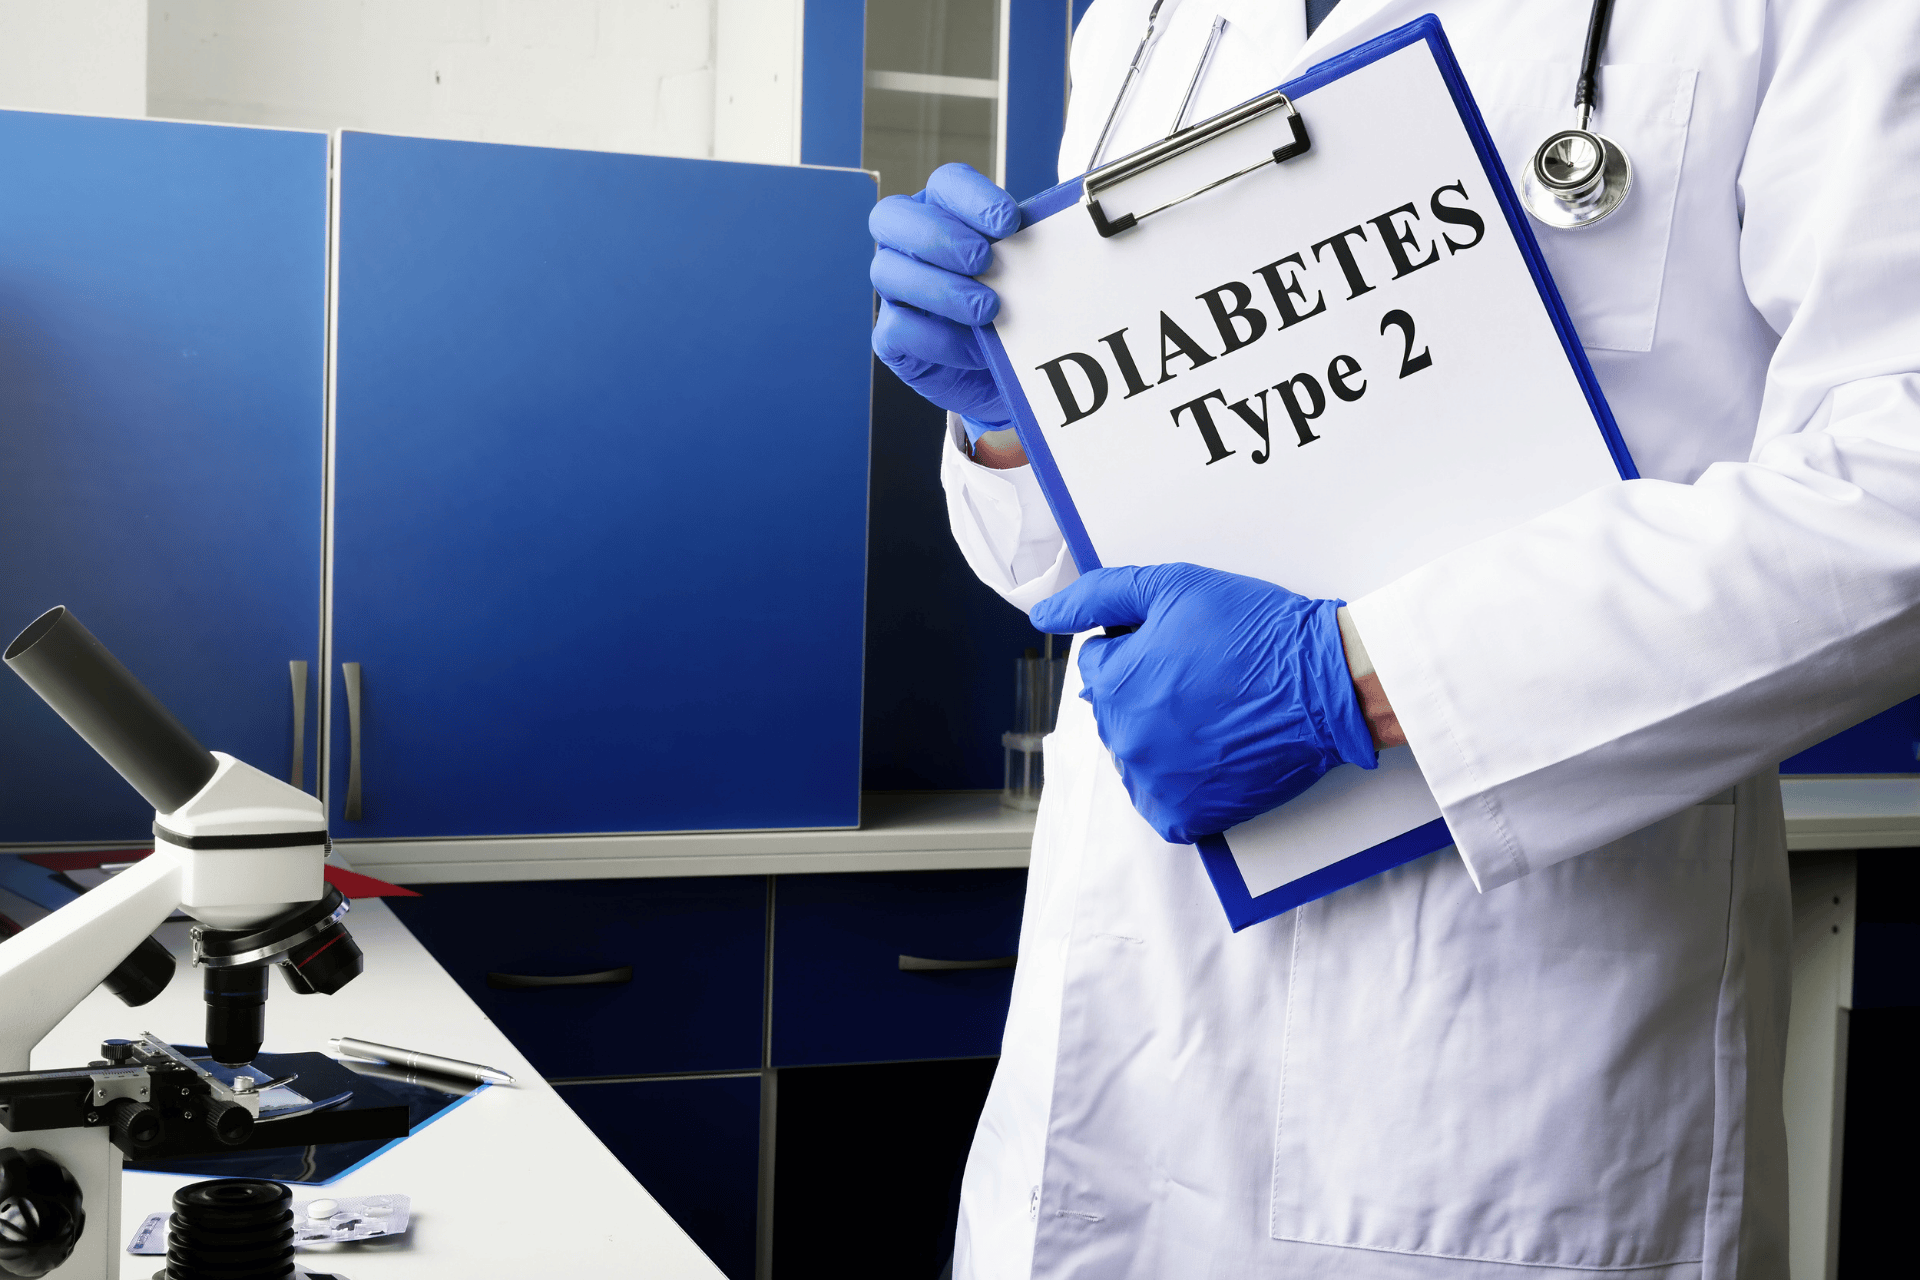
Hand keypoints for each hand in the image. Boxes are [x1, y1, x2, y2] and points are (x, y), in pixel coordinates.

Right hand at [869, 163, 1018, 436]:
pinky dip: (938, 338)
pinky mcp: (892, 337)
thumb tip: (1058, 231)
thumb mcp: (1025, 272)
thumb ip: (1027, 249)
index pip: (944, 185)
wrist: (1004, 369)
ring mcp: (894, 290)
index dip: (971, 197)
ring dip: (941, 288)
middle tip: (983, 259)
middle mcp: (907, 245)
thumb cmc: (1013, 306)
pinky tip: (974, 347)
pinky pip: (897, 329)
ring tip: (986, 308)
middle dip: (940, 236)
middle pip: (893, 216)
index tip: (1009, 222)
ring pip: (887, 271)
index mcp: (942, 213)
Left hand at [1029, 564, 1377, 843]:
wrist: (1327, 686)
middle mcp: (1124, 739)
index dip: (1141, 645)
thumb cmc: (1256, 632)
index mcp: (1113, 684)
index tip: (1183, 644)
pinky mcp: (1186, 816)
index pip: (1101, 662)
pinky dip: (1180, 779)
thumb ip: (1099, 596)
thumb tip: (1043, 616)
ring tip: (1215, 712)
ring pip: (1137, 752)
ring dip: (1162, 734)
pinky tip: (1212, 751)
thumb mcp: (1174, 586)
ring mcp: (1154, 783)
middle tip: (1205, 676)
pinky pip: (1161, 800)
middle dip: (1146, 690)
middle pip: (1115, 709)